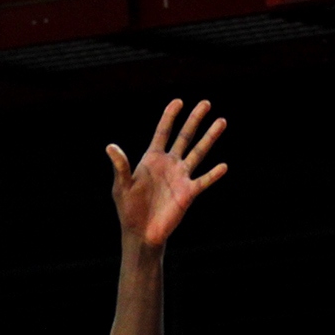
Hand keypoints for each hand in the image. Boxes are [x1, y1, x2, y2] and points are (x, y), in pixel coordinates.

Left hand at [107, 98, 226, 246]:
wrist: (141, 232)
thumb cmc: (128, 209)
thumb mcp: (121, 186)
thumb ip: (121, 166)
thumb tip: (110, 147)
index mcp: (152, 159)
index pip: (163, 132)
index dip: (170, 116)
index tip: (178, 101)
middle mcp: (169, 164)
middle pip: (185, 137)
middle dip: (195, 120)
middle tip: (206, 103)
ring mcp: (180, 177)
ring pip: (198, 152)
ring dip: (210, 137)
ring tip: (221, 121)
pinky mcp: (188, 193)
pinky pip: (203, 180)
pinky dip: (213, 174)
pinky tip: (224, 166)